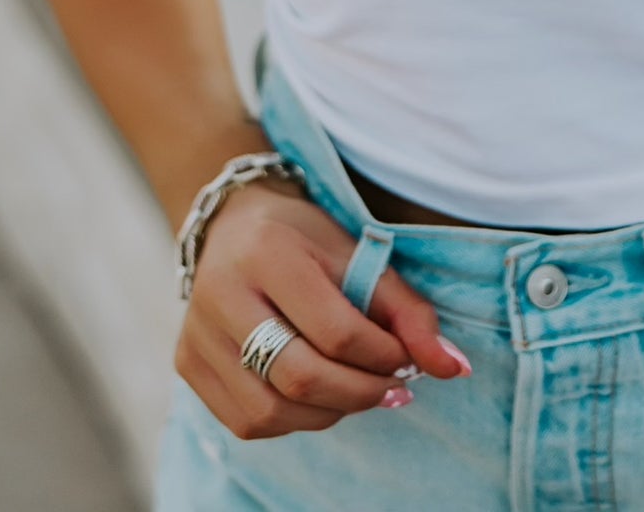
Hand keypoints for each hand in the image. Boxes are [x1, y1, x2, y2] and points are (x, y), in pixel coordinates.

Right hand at [176, 181, 469, 440]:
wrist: (232, 223)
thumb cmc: (305, 238)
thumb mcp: (358, 253)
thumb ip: (407, 310)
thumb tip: (455, 368)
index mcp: (267, 253)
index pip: (334, 329)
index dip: (381, 355)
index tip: (406, 358)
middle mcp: (221, 293)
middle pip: (299, 376)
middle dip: (360, 392)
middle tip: (393, 387)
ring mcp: (197, 333)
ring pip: (271, 409)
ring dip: (329, 412)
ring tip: (358, 391)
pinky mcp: (187, 364)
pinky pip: (247, 421)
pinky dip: (293, 419)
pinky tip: (316, 396)